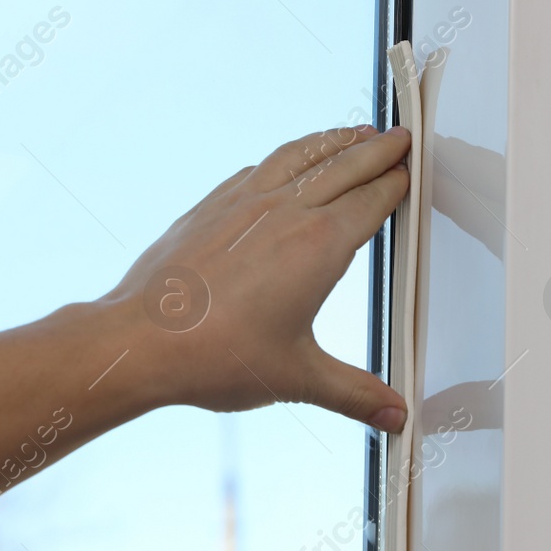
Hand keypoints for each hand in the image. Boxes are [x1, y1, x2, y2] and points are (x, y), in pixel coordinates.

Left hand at [107, 125, 410, 431]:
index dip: (395, 184)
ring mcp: (243, 204)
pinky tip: (287, 162)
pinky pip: (258, 168)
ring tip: (354, 135)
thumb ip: (355, 394)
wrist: (141, 342)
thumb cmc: (212, 357)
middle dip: (377, 149)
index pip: (371, 201)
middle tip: (399, 138)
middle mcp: (284, 213)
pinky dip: (286, 157)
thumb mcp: (299, 379)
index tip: (409, 171)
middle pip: (345, 166)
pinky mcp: (210, 208)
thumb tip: (394, 415)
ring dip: (334, 141)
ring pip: (300, 155)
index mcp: (317, 247)